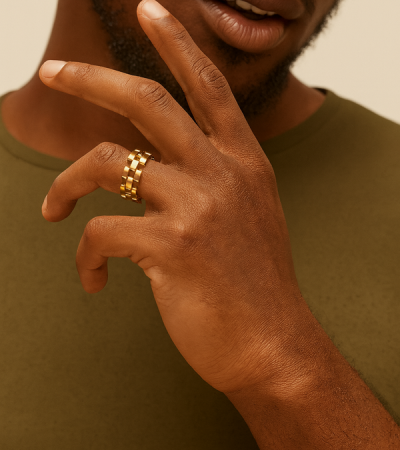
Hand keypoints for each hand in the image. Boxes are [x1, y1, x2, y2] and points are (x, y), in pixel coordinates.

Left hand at [40, 0, 306, 394]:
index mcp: (245, 163)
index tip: (150, 10)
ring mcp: (197, 205)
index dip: (177, 43)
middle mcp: (222, 173)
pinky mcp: (170, 245)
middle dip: (91, 78)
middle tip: (53, 72)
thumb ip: (213, 183)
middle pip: (146, 101)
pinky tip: (92, 280)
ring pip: (105, 163)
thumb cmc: (256, 285)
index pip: (209, 86)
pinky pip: (99, 233)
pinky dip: (84, 257)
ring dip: (65, 183)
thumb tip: (154, 169)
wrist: (274, 344)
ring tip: (53, 210)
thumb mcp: (247, 217)